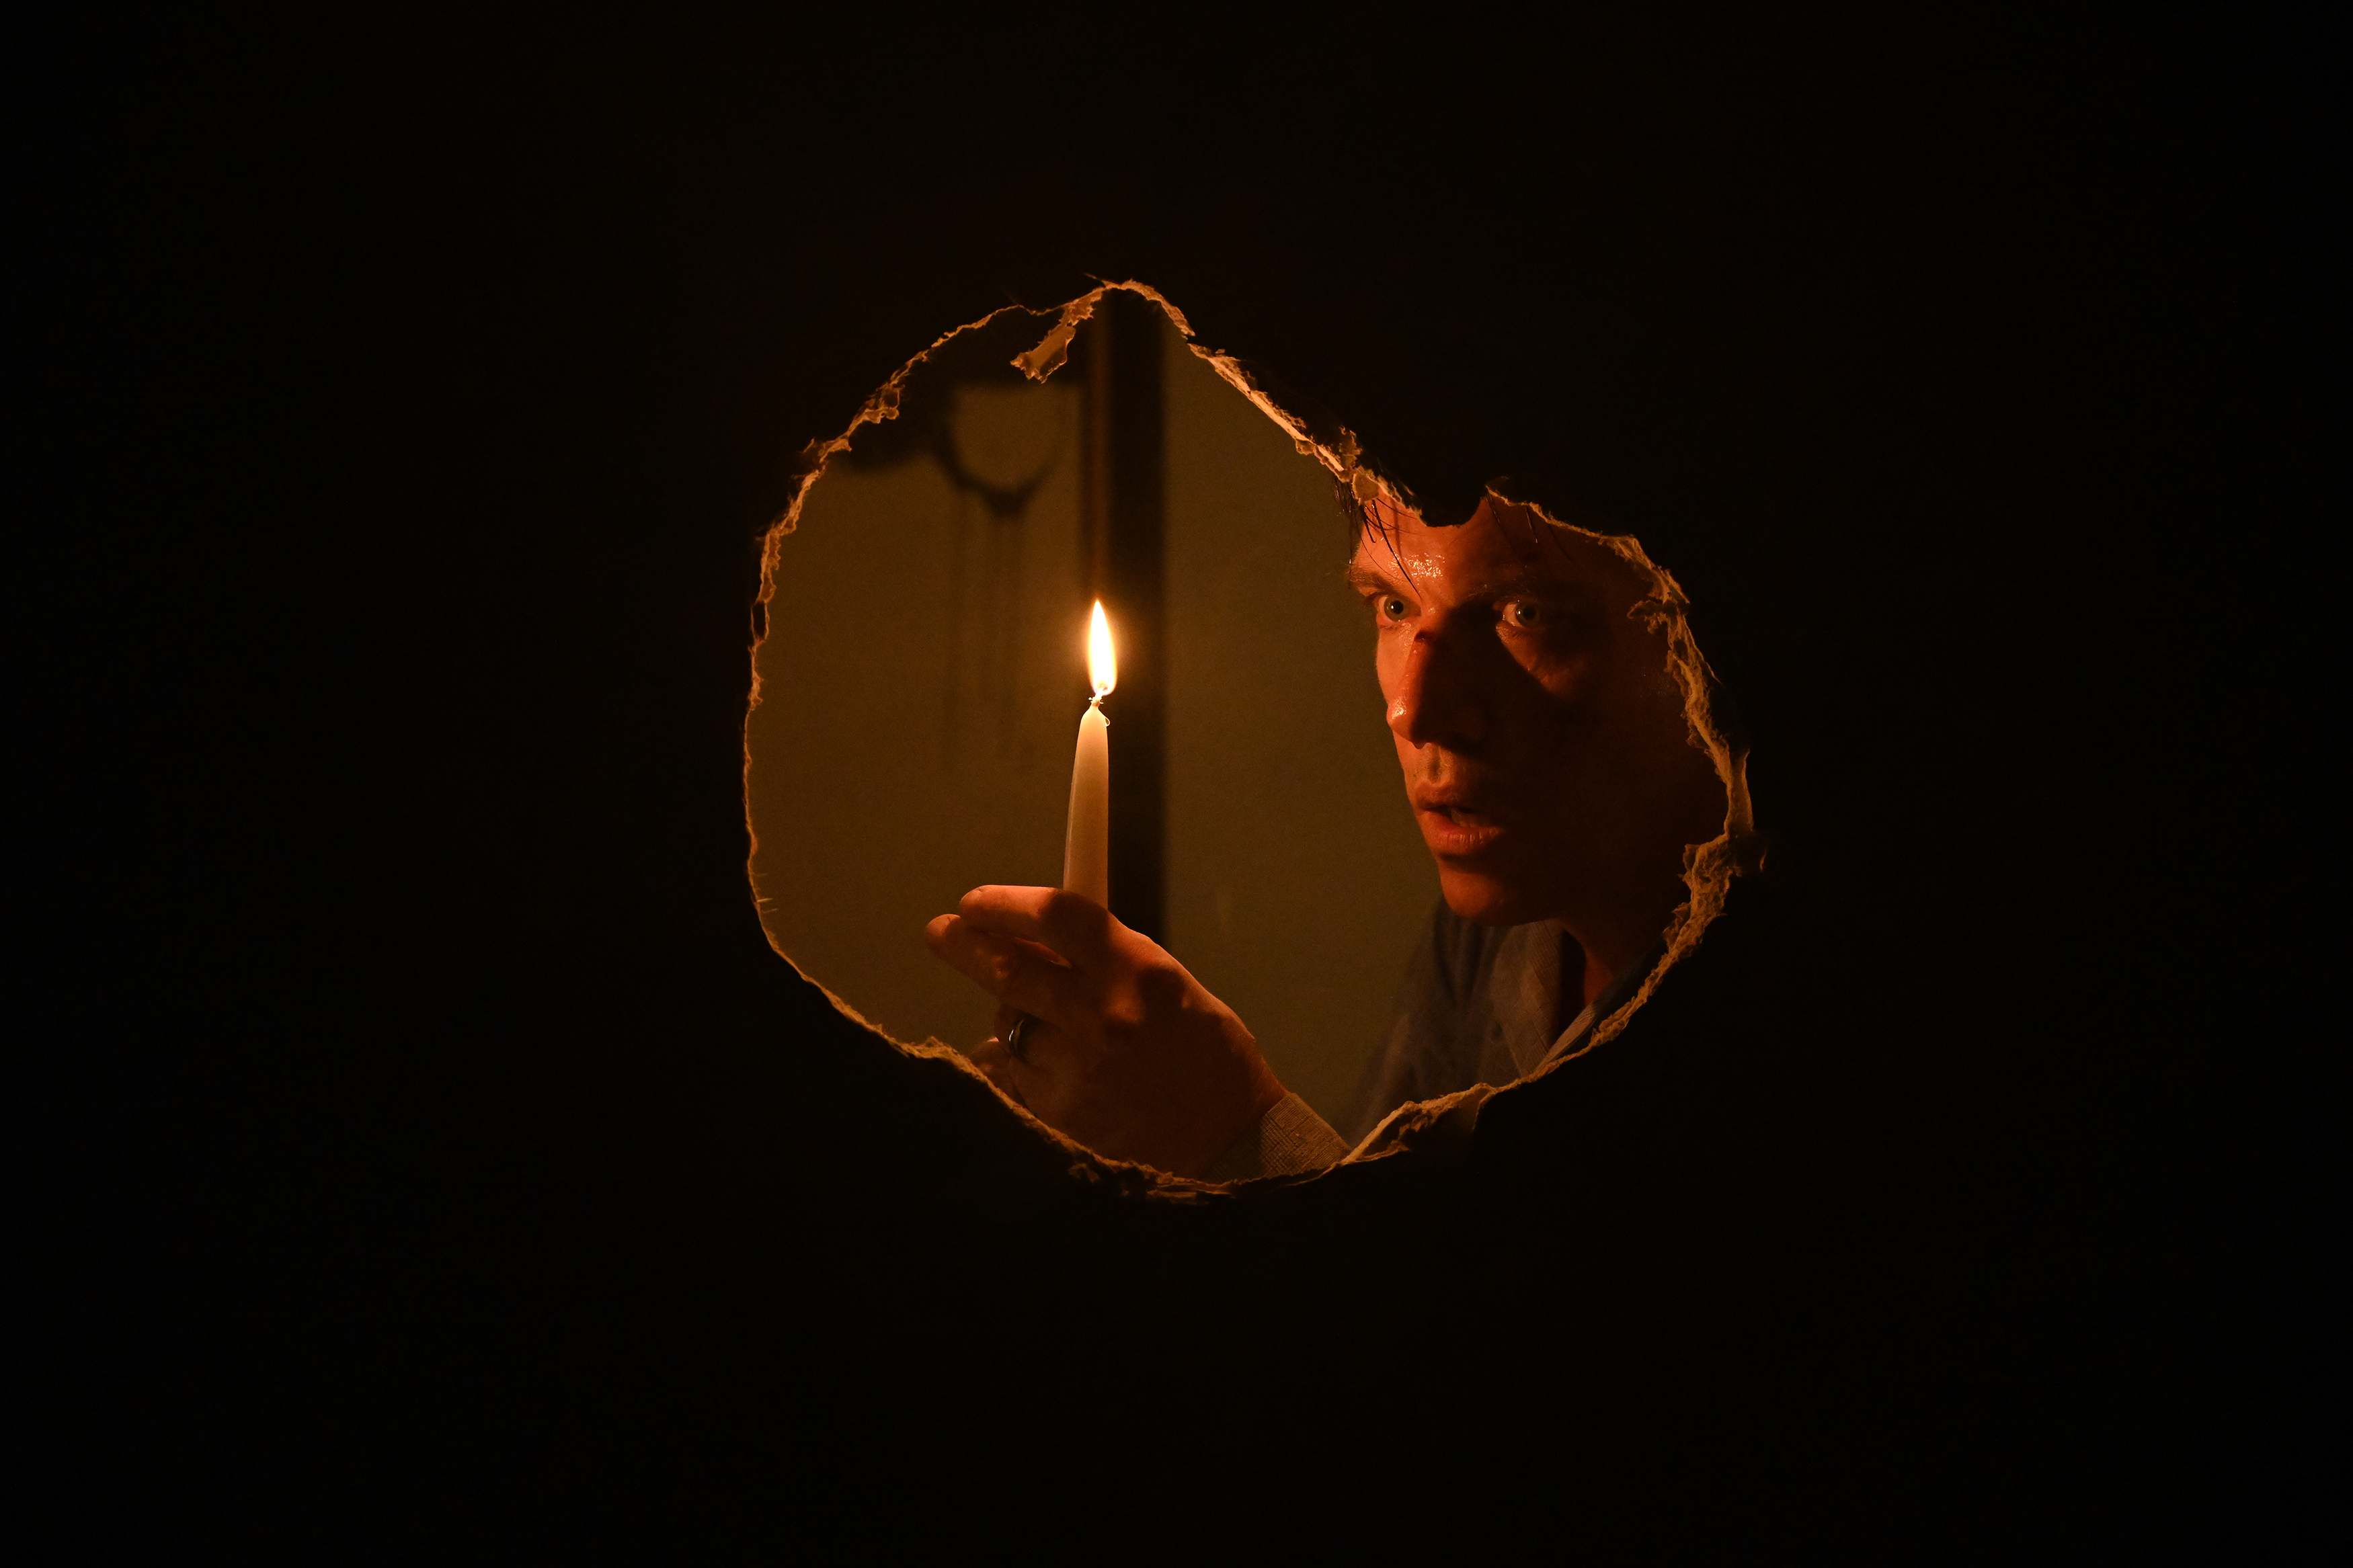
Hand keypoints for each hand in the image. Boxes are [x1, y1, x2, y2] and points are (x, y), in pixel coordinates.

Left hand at [925, 886, 1284, 1177]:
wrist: (1227, 1142)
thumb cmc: (1202, 1054)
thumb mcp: (1165, 983)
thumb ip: (1102, 957)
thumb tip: (1031, 936)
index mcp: (1139, 971)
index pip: (1055, 916)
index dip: (1005, 903)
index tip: (976, 901)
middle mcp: (1104, 1016)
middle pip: (1008, 967)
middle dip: (964, 945)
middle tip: (943, 933)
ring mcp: (1078, 1068)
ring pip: (1008, 1025)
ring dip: (1012, 1018)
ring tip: (1052, 1031)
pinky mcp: (1060, 1113)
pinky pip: (1014, 1075)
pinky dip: (1019, 1066)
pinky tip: (1053, 1072)